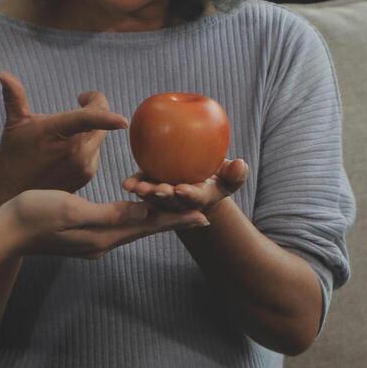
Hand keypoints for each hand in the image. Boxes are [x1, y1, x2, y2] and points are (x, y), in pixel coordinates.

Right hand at [0, 72, 128, 206]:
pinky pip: (96, 152)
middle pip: (101, 120)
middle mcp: (75, 151)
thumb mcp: (13, 125)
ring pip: (99, 136)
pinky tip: (69, 150)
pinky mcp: (87, 176)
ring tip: (70, 130)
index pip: (89, 120)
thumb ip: (14, 97)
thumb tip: (2, 73)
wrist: (14, 195)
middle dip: (95, 107)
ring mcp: (83, 165)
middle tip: (81, 101)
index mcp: (58, 132)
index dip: (108, 117)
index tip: (123, 120)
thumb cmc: (12, 157)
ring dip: (91, 128)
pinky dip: (88, 146)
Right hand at [5, 189, 209, 258]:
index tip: (203, 215)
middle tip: (201, 216)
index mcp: (103, 235)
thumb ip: (108, 213)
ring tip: (176, 215)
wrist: (5, 232)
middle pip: (145, 230)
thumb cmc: (34, 215)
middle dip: (173, 221)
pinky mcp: (82, 238)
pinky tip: (137, 215)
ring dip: (156, 222)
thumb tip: (143, 214)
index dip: (176, 219)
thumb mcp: (72, 210)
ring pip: (132, 230)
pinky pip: (117, 228)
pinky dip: (135, 221)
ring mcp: (92, 243)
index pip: (148, 226)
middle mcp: (102, 242)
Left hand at [122, 158, 249, 214]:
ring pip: (153, 198)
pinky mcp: (151, 188)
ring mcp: (163, 197)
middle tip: (157, 190)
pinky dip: (135, 185)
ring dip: (144, 194)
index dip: (188, 195)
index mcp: (198, 199)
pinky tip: (126, 184)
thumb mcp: (230, 178)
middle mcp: (179, 202)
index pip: (193, 198)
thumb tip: (240, 165)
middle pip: (170, 201)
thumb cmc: (217, 177)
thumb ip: (235, 174)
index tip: (182, 189)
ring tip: (136, 189)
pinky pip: (143, 186)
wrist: (199, 179)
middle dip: (163, 196)